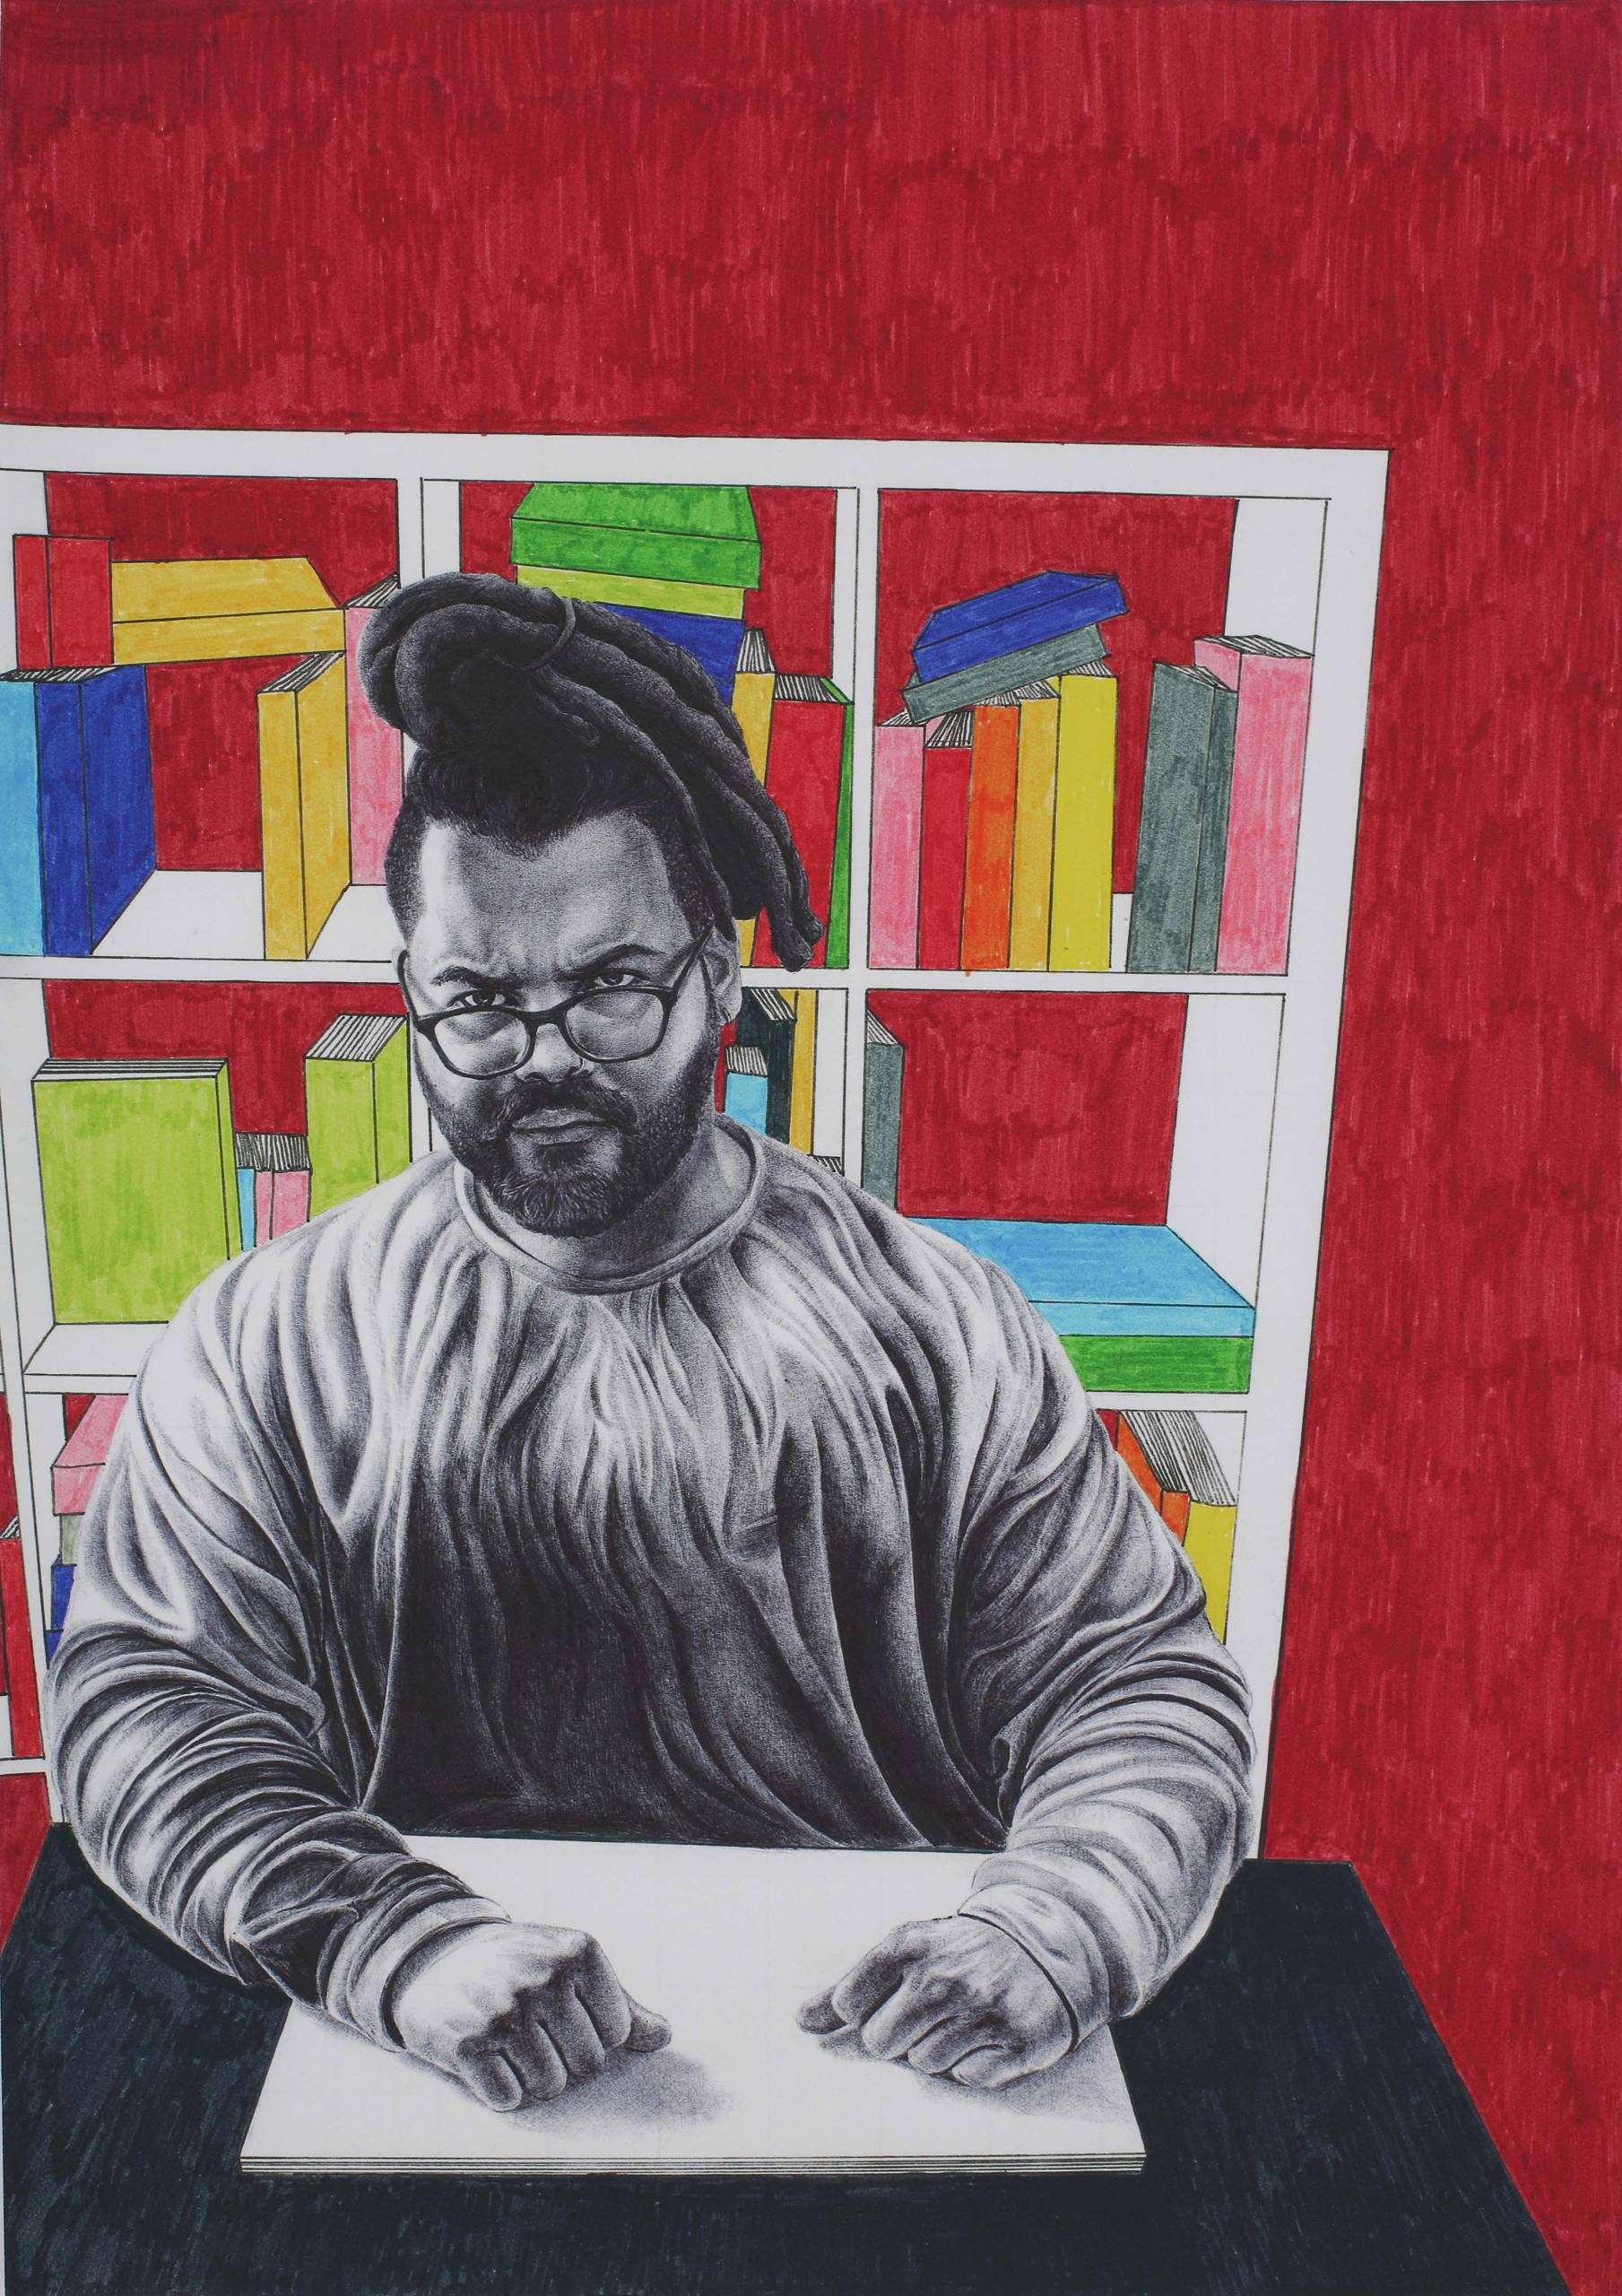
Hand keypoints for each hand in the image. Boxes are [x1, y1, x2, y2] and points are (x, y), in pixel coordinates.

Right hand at [387, 1920, 670, 2110]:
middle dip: (564, 2058)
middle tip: (532, 2028)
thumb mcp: (568, 1966)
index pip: (619, 2031)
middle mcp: (545, 1977)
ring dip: (532, 2077)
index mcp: (579, 1951)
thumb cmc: (515, 1966)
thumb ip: (619, 2002)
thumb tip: (662, 2037)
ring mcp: (506, 2011)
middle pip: (588, 2064)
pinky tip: (486, 2057)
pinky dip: (499, 2089)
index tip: (562, 2012)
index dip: (593, 2033)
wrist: (434, 1958)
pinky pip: (508, 2098)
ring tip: (510, 2042)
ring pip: (551, 2086)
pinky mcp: (469, 2043)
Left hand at [797, 1913, 1073, 2088]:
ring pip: (925, 2064)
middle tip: (928, 2011)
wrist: (1043, 1946)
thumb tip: (801, 2021)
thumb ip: (850, 1985)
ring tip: (963, 2018)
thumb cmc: (958, 1954)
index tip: (888, 1997)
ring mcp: (982, 2010)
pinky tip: (990, 2033)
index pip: (848, 2004)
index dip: (863, 2010)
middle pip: (880, 2043)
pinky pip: (968, 2078)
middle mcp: (944, 1976)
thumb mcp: (905, 1952)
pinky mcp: (1016, 2043)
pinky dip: (976, 2062)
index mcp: (909, 1945)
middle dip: (899, 2035)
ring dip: (940, 2048)